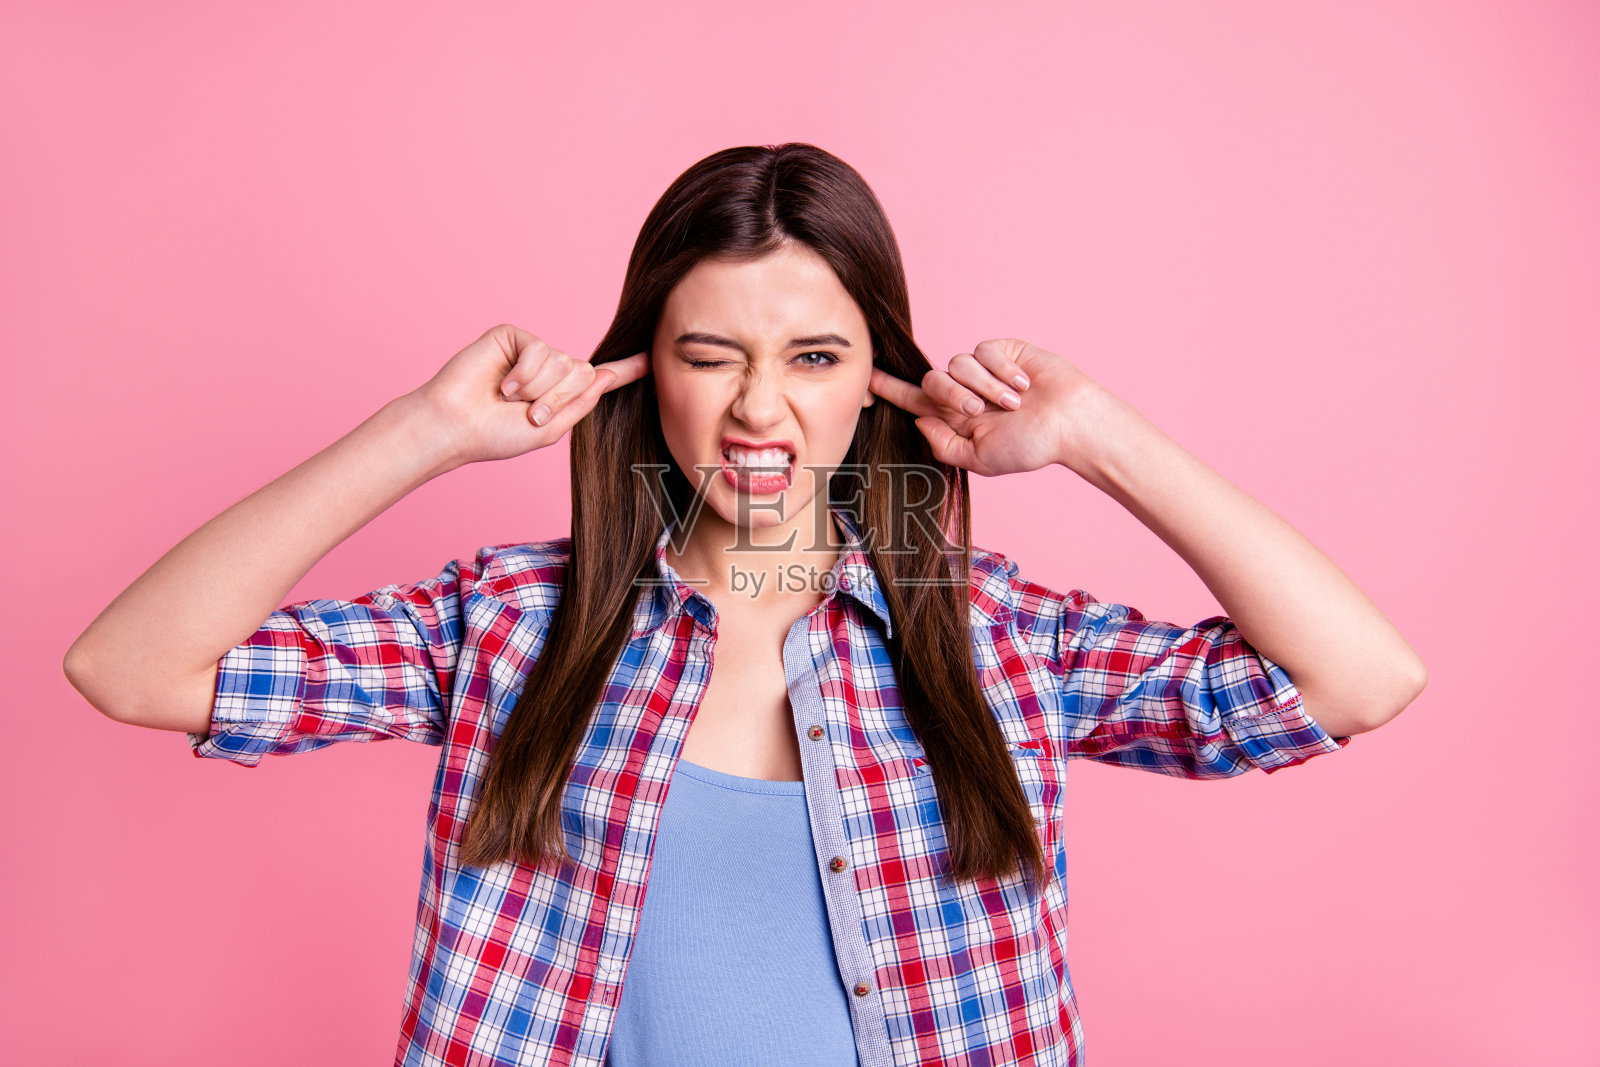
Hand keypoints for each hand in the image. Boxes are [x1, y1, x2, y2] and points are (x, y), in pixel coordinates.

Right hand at [408, 324, 650, 465]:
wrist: (456, 426)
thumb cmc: (495, 434)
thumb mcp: (548, 429)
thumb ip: (580, 403)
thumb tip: (605, 375)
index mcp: (560, 394)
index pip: (597, 379)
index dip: (625, 370)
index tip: (651, 359)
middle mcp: (549, 370)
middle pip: (583, 373)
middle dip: (558, 398)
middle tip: (527, 412)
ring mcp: (531, 351)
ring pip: (562, 362)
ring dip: (538, 390)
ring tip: (509, 399)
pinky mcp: (513, 337)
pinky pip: (540, 349)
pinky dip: (523, 373)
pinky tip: (502, 384)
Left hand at [868, 338, 1097, 476]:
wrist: (1070, 423)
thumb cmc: (1031, 446)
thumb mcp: (980, 458)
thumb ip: (943, 444)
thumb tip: (918, 419)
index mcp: (955, 418)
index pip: (914, 400)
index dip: (889, 389)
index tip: (865, 378)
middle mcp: (965, 391)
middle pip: (932, 381)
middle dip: (951, 396)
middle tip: (980, 412)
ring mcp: (983, 369)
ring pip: (957, 364)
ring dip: (985, 386)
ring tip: (1013, 403)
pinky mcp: (1001, 350)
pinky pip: (984, 351)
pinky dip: (1003, 370)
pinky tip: (1024, 384)